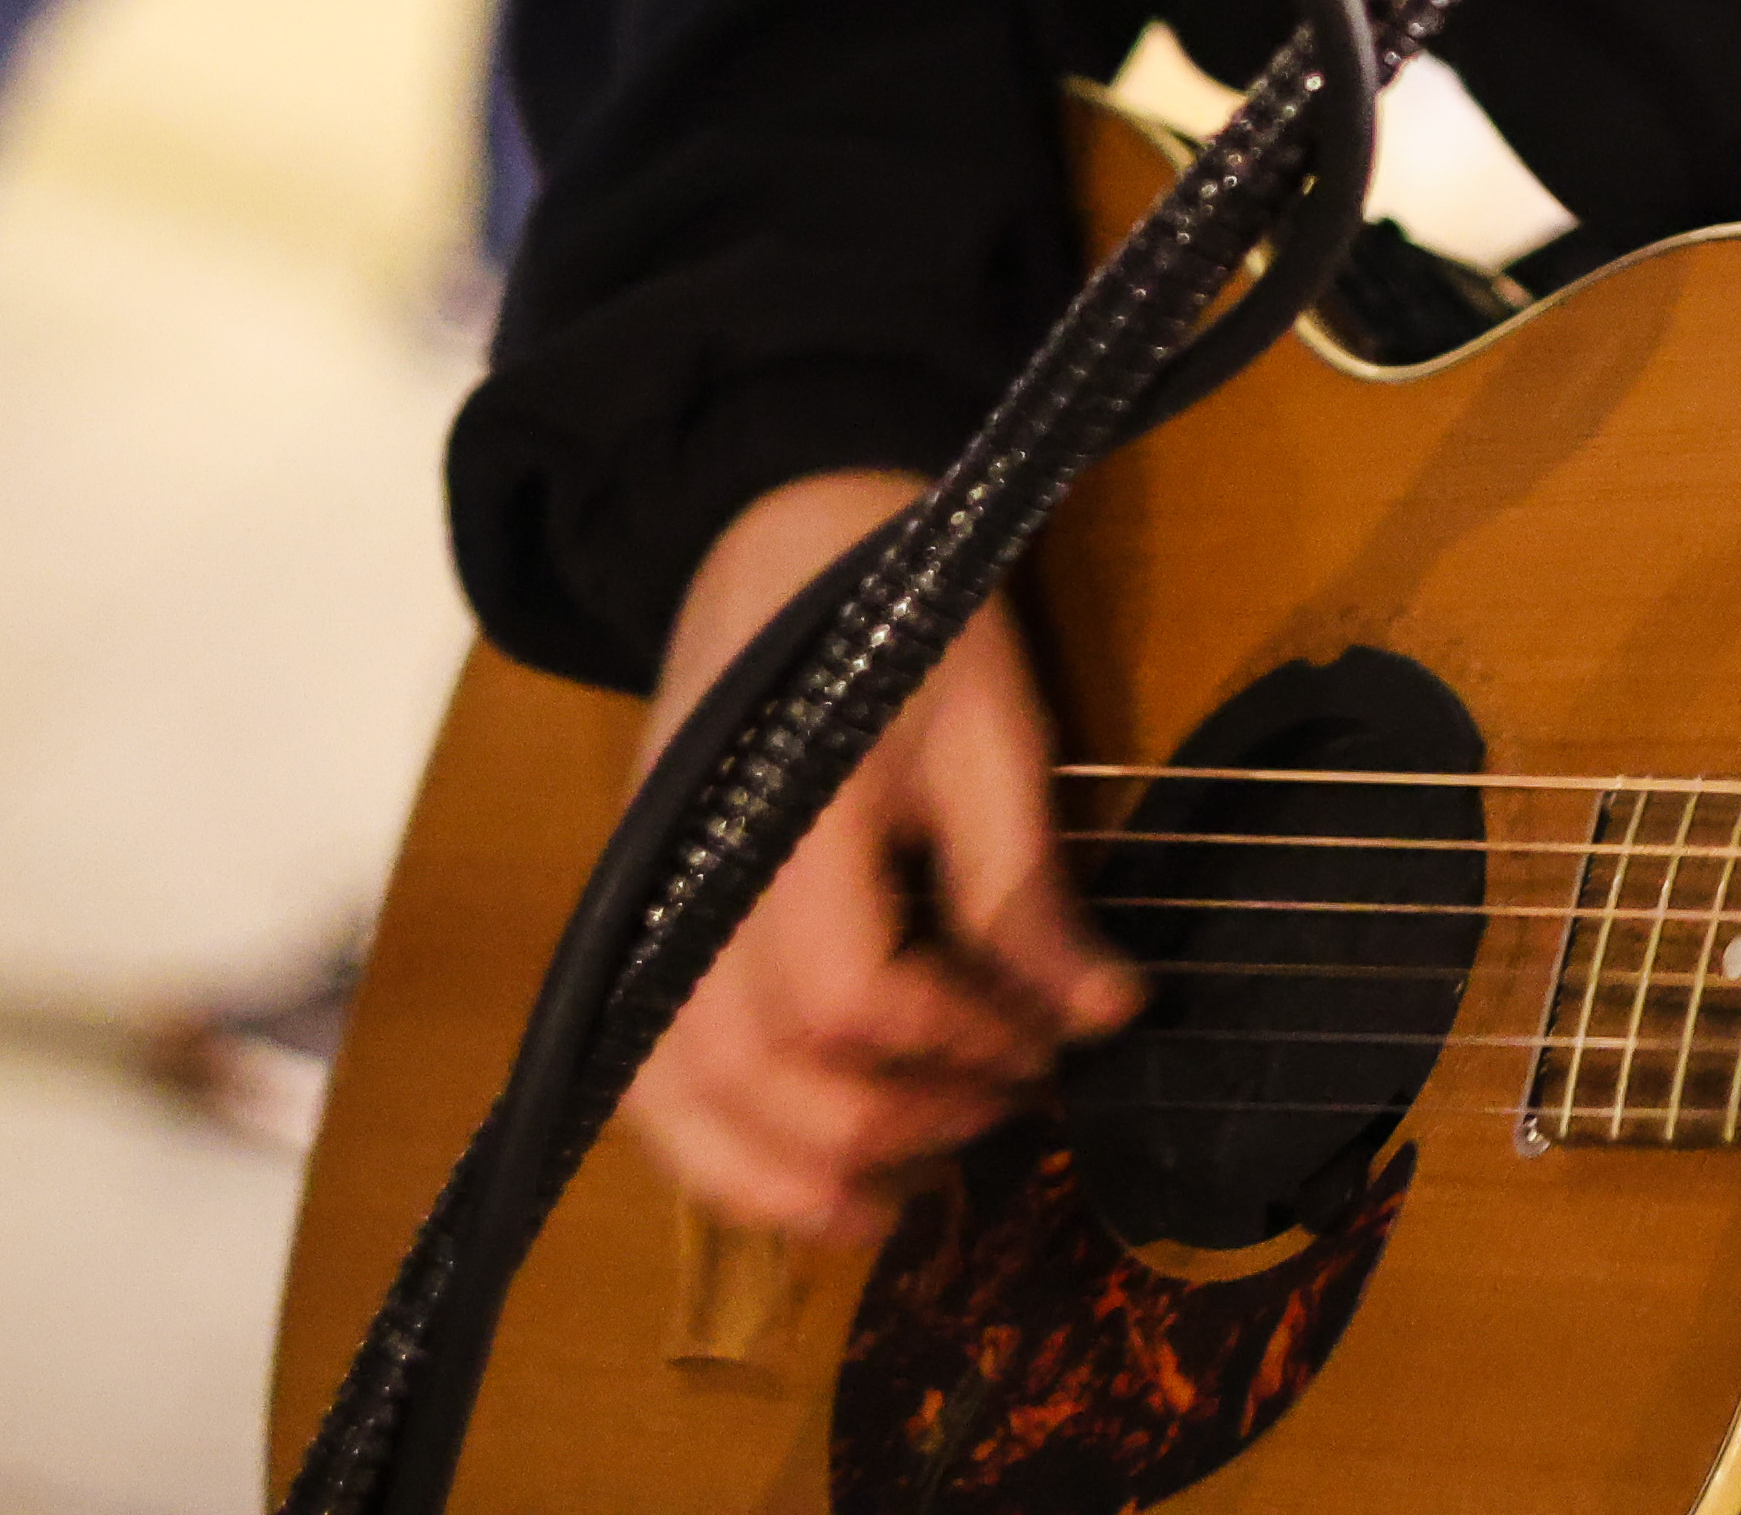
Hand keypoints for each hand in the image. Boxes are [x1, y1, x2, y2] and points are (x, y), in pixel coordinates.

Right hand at [614, 471, 1144, 1244]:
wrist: (782, 540)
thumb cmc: (907, 620)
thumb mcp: (995, 730)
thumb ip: (1027, 886)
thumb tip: (1103, 1020)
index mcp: (790, 811)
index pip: (855, 992)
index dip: (963, 1041)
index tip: (1048, 1040)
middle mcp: (692, 873)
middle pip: (767, 1070)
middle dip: (903, 1118)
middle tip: (1005, 1108)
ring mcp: (646, 902)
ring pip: (682, 1098)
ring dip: (793, 1175)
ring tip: (902, 1199)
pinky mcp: (637, 923)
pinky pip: (645, 1076)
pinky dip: (713, 1153)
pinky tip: (799, 1183)